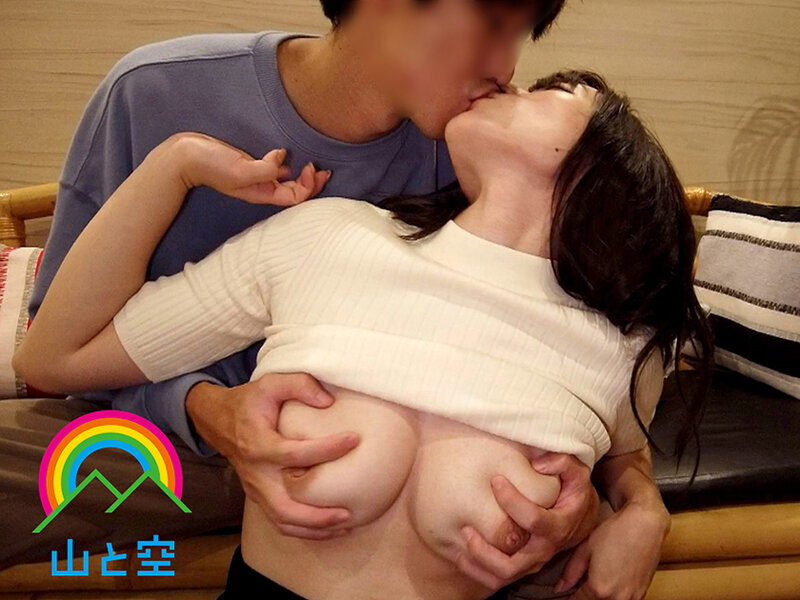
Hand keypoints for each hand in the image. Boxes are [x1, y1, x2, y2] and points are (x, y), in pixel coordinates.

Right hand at [171, 131, 331, 205]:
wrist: (185, 155)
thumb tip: (282, 161)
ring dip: (302, 175)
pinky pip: (275, 167)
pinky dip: (287, 163)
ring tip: (315, 167)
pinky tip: (290, 155)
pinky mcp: (251, 163)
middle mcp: (262, 187)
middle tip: (323, 170)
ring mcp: (257, 176)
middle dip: (312, 183)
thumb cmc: (211, 165)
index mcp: (262, 193)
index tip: (310, 168)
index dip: (308, 186)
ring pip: (287, 180)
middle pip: (295, 191)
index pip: (295, 197)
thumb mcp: (240, 170)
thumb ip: (264, 169)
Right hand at [185, 373, 361, 539]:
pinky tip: (329, 526)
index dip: (327, 448)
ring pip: (283, 521)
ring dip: (314, 529)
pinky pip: (280, 521)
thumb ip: (300, 385)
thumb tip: (329, 402)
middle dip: (318, 515)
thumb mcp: (271, 382)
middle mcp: (256, 473)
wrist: (218, 420)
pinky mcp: (259, 496)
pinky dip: (304, 529)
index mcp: (258, 444)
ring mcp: (255, 489)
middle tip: (349, 512)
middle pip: (285, 506)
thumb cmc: (250, 401)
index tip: (355, 440)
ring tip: (346, 525)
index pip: (295, 453)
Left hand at [455, 452, 599, 588]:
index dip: (512, 501)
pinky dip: (477, 572)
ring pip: (502, 576)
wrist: (582, 518)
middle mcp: (543, 549)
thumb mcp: (577, 473)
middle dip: (484, 550)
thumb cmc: (574, 492)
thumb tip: (537, 464)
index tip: (495, 480)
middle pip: (511, 564)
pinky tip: (460, 556)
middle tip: (466, 528)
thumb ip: (562, 462)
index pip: (533, 520)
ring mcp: (532, 562)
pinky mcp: (522, 566)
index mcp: (557, 526)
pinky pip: (498, 579)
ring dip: (477, 565)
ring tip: (459, 546)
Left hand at [555, 498, 669, 598]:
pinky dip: (614, 596)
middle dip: (585, 596)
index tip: (566, 593)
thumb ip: (571, 572)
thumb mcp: (585, 549)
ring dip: (600, 598)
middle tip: (580, 585)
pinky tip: (610, 582)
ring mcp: (632, 598)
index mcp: (599, 589)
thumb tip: (561, 587)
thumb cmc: (615, 533)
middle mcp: (617, 598)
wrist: (645, 525)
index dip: (569, 598)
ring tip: (595, 582)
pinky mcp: (642, 593)